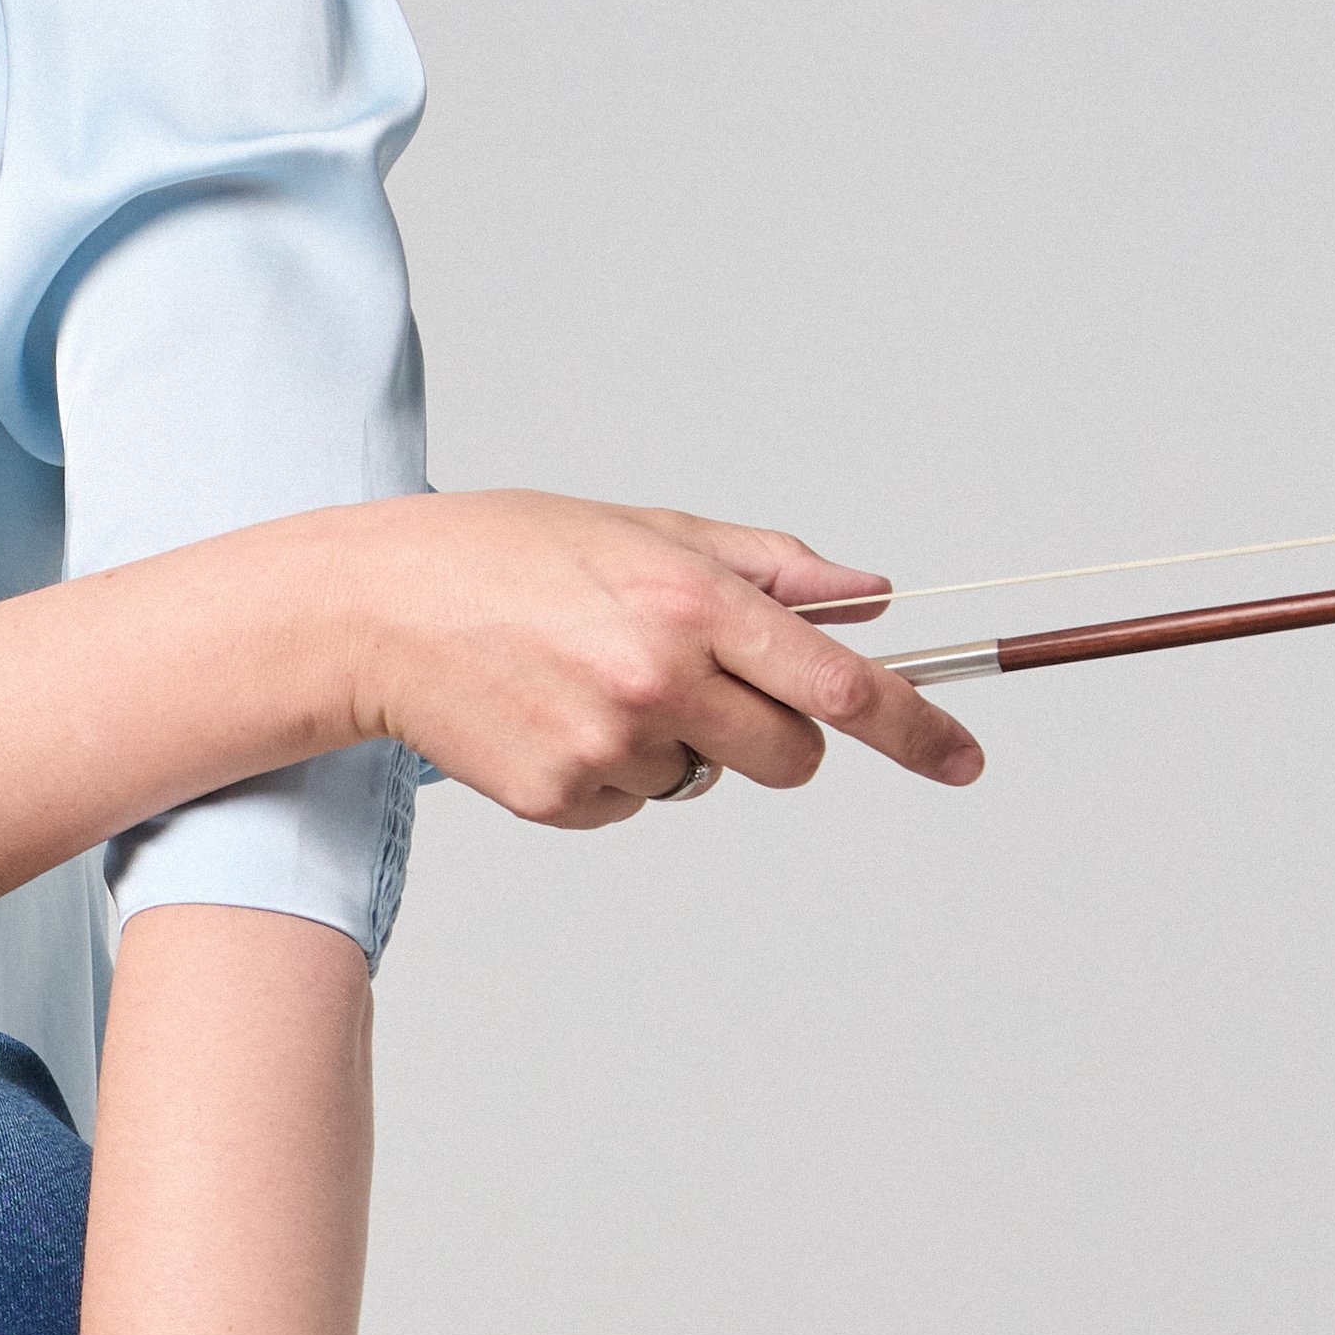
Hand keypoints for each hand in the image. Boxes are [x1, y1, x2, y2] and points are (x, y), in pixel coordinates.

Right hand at [350, 490, 983, 823]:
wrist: (370, 611)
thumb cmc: (500, 554)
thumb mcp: (641, 529)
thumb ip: (765, 566)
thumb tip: (866, 594)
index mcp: (692, 603)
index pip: (841, 685)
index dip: (918, 729)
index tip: (964, 758)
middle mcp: (660, 680)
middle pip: (791, 757)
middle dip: (772, 734)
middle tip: (697, 684)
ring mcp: (610, 747)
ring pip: (703, 780)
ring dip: (672, 744)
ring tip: (585, 681)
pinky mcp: (561, 799)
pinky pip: (632, 805)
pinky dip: (607, 772)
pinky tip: (548, 715)